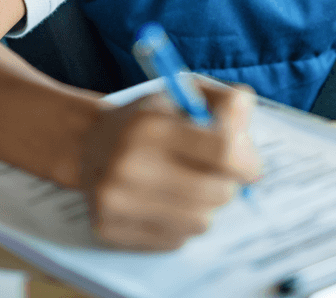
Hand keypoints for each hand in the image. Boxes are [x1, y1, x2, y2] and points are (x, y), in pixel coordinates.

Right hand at [81, 83, 261, 250]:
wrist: (88, 143)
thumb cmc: (150, 118)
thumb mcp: (187, 94)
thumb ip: (229, 105)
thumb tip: (247, 141)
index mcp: (151, 125)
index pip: (223, 151)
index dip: (247, 161)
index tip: (248, 165)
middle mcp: (128, 165)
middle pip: (216, 192)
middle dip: (228, 184)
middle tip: (219, 176)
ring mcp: (115, 201)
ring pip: (201, 221)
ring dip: (206, 206)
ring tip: (191, 187)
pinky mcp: (108, 229)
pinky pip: (176, 240)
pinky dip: (182, 224)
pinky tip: (167, 203)